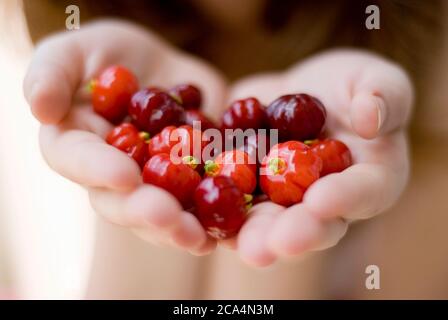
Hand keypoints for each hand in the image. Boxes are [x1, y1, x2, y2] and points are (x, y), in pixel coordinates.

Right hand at [23, 20, 226, 254]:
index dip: (97, 170)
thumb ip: (54, 71)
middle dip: (143, 211)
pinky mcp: (186, 186)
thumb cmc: (113, 55)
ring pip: (158, 214)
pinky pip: (194, 207)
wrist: (164, 70)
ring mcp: (150, 186)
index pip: (77, 159)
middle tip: (167, 216)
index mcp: (76, 143)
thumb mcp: (79, 50)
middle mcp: (110, 175)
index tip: (124, 176)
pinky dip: (208, 221)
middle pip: (118, 201)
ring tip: (197, 237)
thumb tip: (39, 107)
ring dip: (176, 228)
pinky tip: (221, 234)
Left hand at [230, 50, 412, 265]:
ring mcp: (283, 196)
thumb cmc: (350, 86)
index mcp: (368, 178)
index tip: (321, 201)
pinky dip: (216, 205)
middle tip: (271, 247)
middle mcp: (324, 199)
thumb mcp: (373, 79)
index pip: (363, 192)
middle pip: (312, 223)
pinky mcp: (248, 184)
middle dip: (291, 234)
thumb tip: (370, 119)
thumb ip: (384, 95)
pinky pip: (231, 197)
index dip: (344, 199)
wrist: (304, 90)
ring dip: (251, 235)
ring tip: (238, 245)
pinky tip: (197, 213)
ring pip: (269, 221)